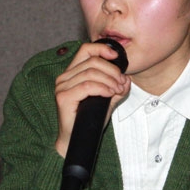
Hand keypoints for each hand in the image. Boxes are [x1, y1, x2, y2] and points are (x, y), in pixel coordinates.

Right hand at [54, 42, 129, 156]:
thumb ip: (116, 88)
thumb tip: (126, 79)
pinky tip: (110, 94)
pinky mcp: (63, 97)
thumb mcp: (106, 100)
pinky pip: (87, 86)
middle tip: (121, 82)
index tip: (116, 56)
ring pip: (91, 73)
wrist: (75, 141)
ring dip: (109, 80)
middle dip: (111, 70)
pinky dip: (102, 88)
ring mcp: (62, 87)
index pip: (85, 50)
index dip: (102, 49)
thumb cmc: (88, 120)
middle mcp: (64, 77)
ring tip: (117, 90)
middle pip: (92, 61)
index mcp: (72, 73)